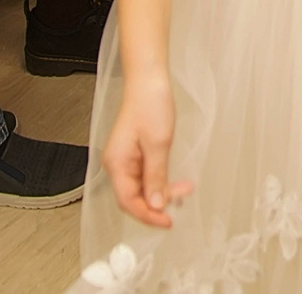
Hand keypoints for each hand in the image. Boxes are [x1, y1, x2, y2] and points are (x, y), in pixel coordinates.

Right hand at [104, 71, 191, 228]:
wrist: (149, 80)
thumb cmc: (150, 104)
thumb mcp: (158, 144)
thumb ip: (156, 177)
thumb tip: (156, 204)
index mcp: (117, 163)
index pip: (128, 201)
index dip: (148, 215)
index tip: (167, 222)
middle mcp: (117, 164)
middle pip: (134, 197)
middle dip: (158, 203)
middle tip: (182, 202)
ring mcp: (125, 159)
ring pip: (142, 188)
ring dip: (162, 192)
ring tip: (185, 190)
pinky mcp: (134, 154)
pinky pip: (145, 176)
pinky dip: (160, 182)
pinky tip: (175, 184)